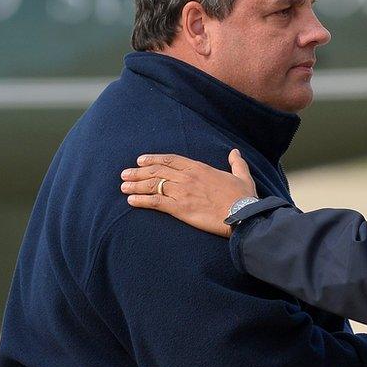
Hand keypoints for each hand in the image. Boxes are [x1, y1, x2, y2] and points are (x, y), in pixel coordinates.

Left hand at [120, 149, 255, 237]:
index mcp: (199, 168)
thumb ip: (237, 163)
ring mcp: (182, 192)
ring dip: (136, 185)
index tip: (141, 160)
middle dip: (138, 172)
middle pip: (157, 171)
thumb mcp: (242, 176)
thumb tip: (235, 152)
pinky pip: (156, 202)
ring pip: (153, 185)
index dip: (153, 159)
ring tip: (123, 187)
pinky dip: (141, 200)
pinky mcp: (180, 208)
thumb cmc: (243, 197)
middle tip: (125, 174)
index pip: (171, 159)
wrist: (242, 214)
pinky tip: (131, 200)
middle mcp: (187, 177)